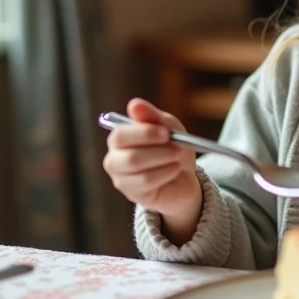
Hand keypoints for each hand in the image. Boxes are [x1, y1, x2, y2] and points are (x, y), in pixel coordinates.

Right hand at [103, 98, 202, 243]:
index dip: (143, 133)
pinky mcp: (134, 194)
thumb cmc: (171, 147)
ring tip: (178, 157)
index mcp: (119, 139)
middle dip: (157, 150)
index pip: (120, 136)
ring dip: (164, 159)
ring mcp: (122, 179)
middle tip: (177, 147)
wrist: (184, 176)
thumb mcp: (167, 127)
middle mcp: (114, 159)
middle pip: (128, 156)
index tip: (166, 132)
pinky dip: (166, 172)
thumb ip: (151, 116)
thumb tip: (134, 104)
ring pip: (138, 170)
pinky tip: (174, 169)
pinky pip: (147, 182)